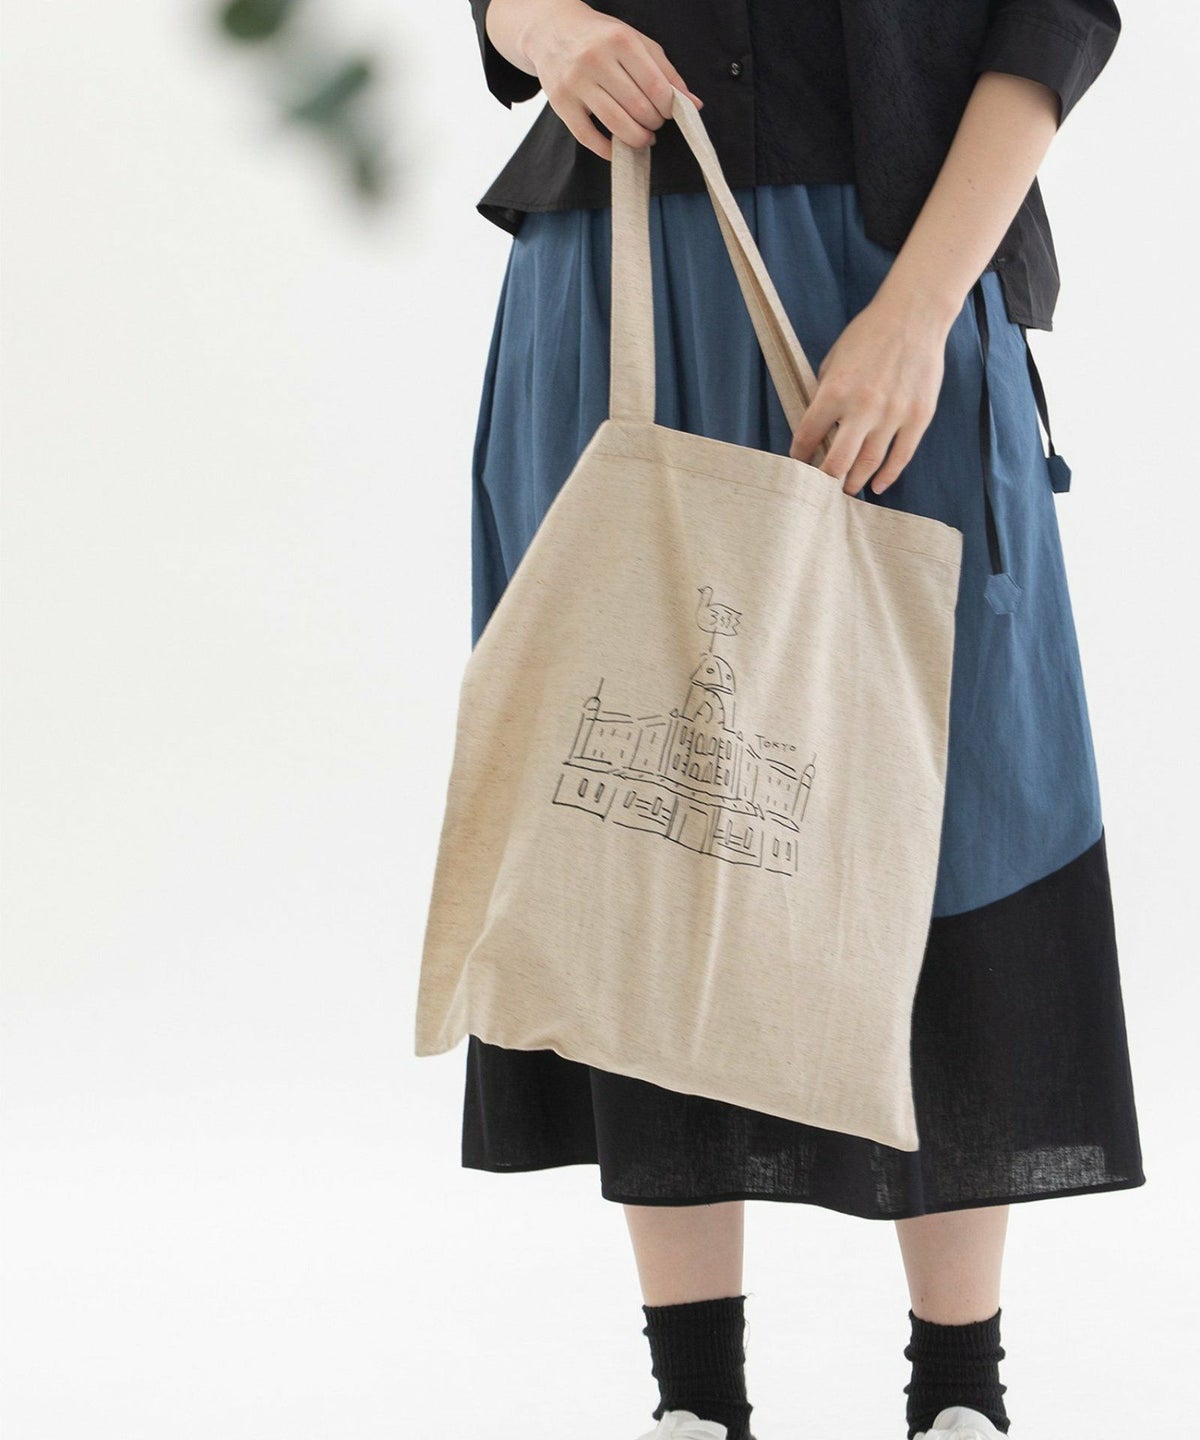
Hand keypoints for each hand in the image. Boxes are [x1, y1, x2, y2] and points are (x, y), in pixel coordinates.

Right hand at [486, 0, 703, 156]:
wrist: (551, 30)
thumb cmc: (601, 38)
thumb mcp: (636, 43)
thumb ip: (666, 72)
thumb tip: (694, 105)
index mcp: (621, 40)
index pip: (656, 86)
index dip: (669, 108)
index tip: (669, 113)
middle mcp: (596, 59)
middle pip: (639, 108)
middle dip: (654, 123)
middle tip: (654, 123)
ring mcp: (576, 82)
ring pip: (617, 124)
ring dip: (637, 139)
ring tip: (643, 138)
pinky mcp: (561, 103)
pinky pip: (589, 137)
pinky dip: (608, 150)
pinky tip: (618, 148)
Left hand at [787, 288, 953, 496]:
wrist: (913, 315)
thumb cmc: (868, 335)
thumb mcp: (833, 362)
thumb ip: (824, 396)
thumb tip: (819, 430)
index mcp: (835, 392)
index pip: (807, 437)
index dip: (799, 457)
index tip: (799, 465)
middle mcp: (862, 408)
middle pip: (837, 463)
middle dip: (825, 482)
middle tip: (821, 491)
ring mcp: (893, 415)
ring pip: (869, 465)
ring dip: (854, 483)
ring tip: (847, 490)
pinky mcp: (918, 417)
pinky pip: (900, 456)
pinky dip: (887, 476)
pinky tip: (877, 486)